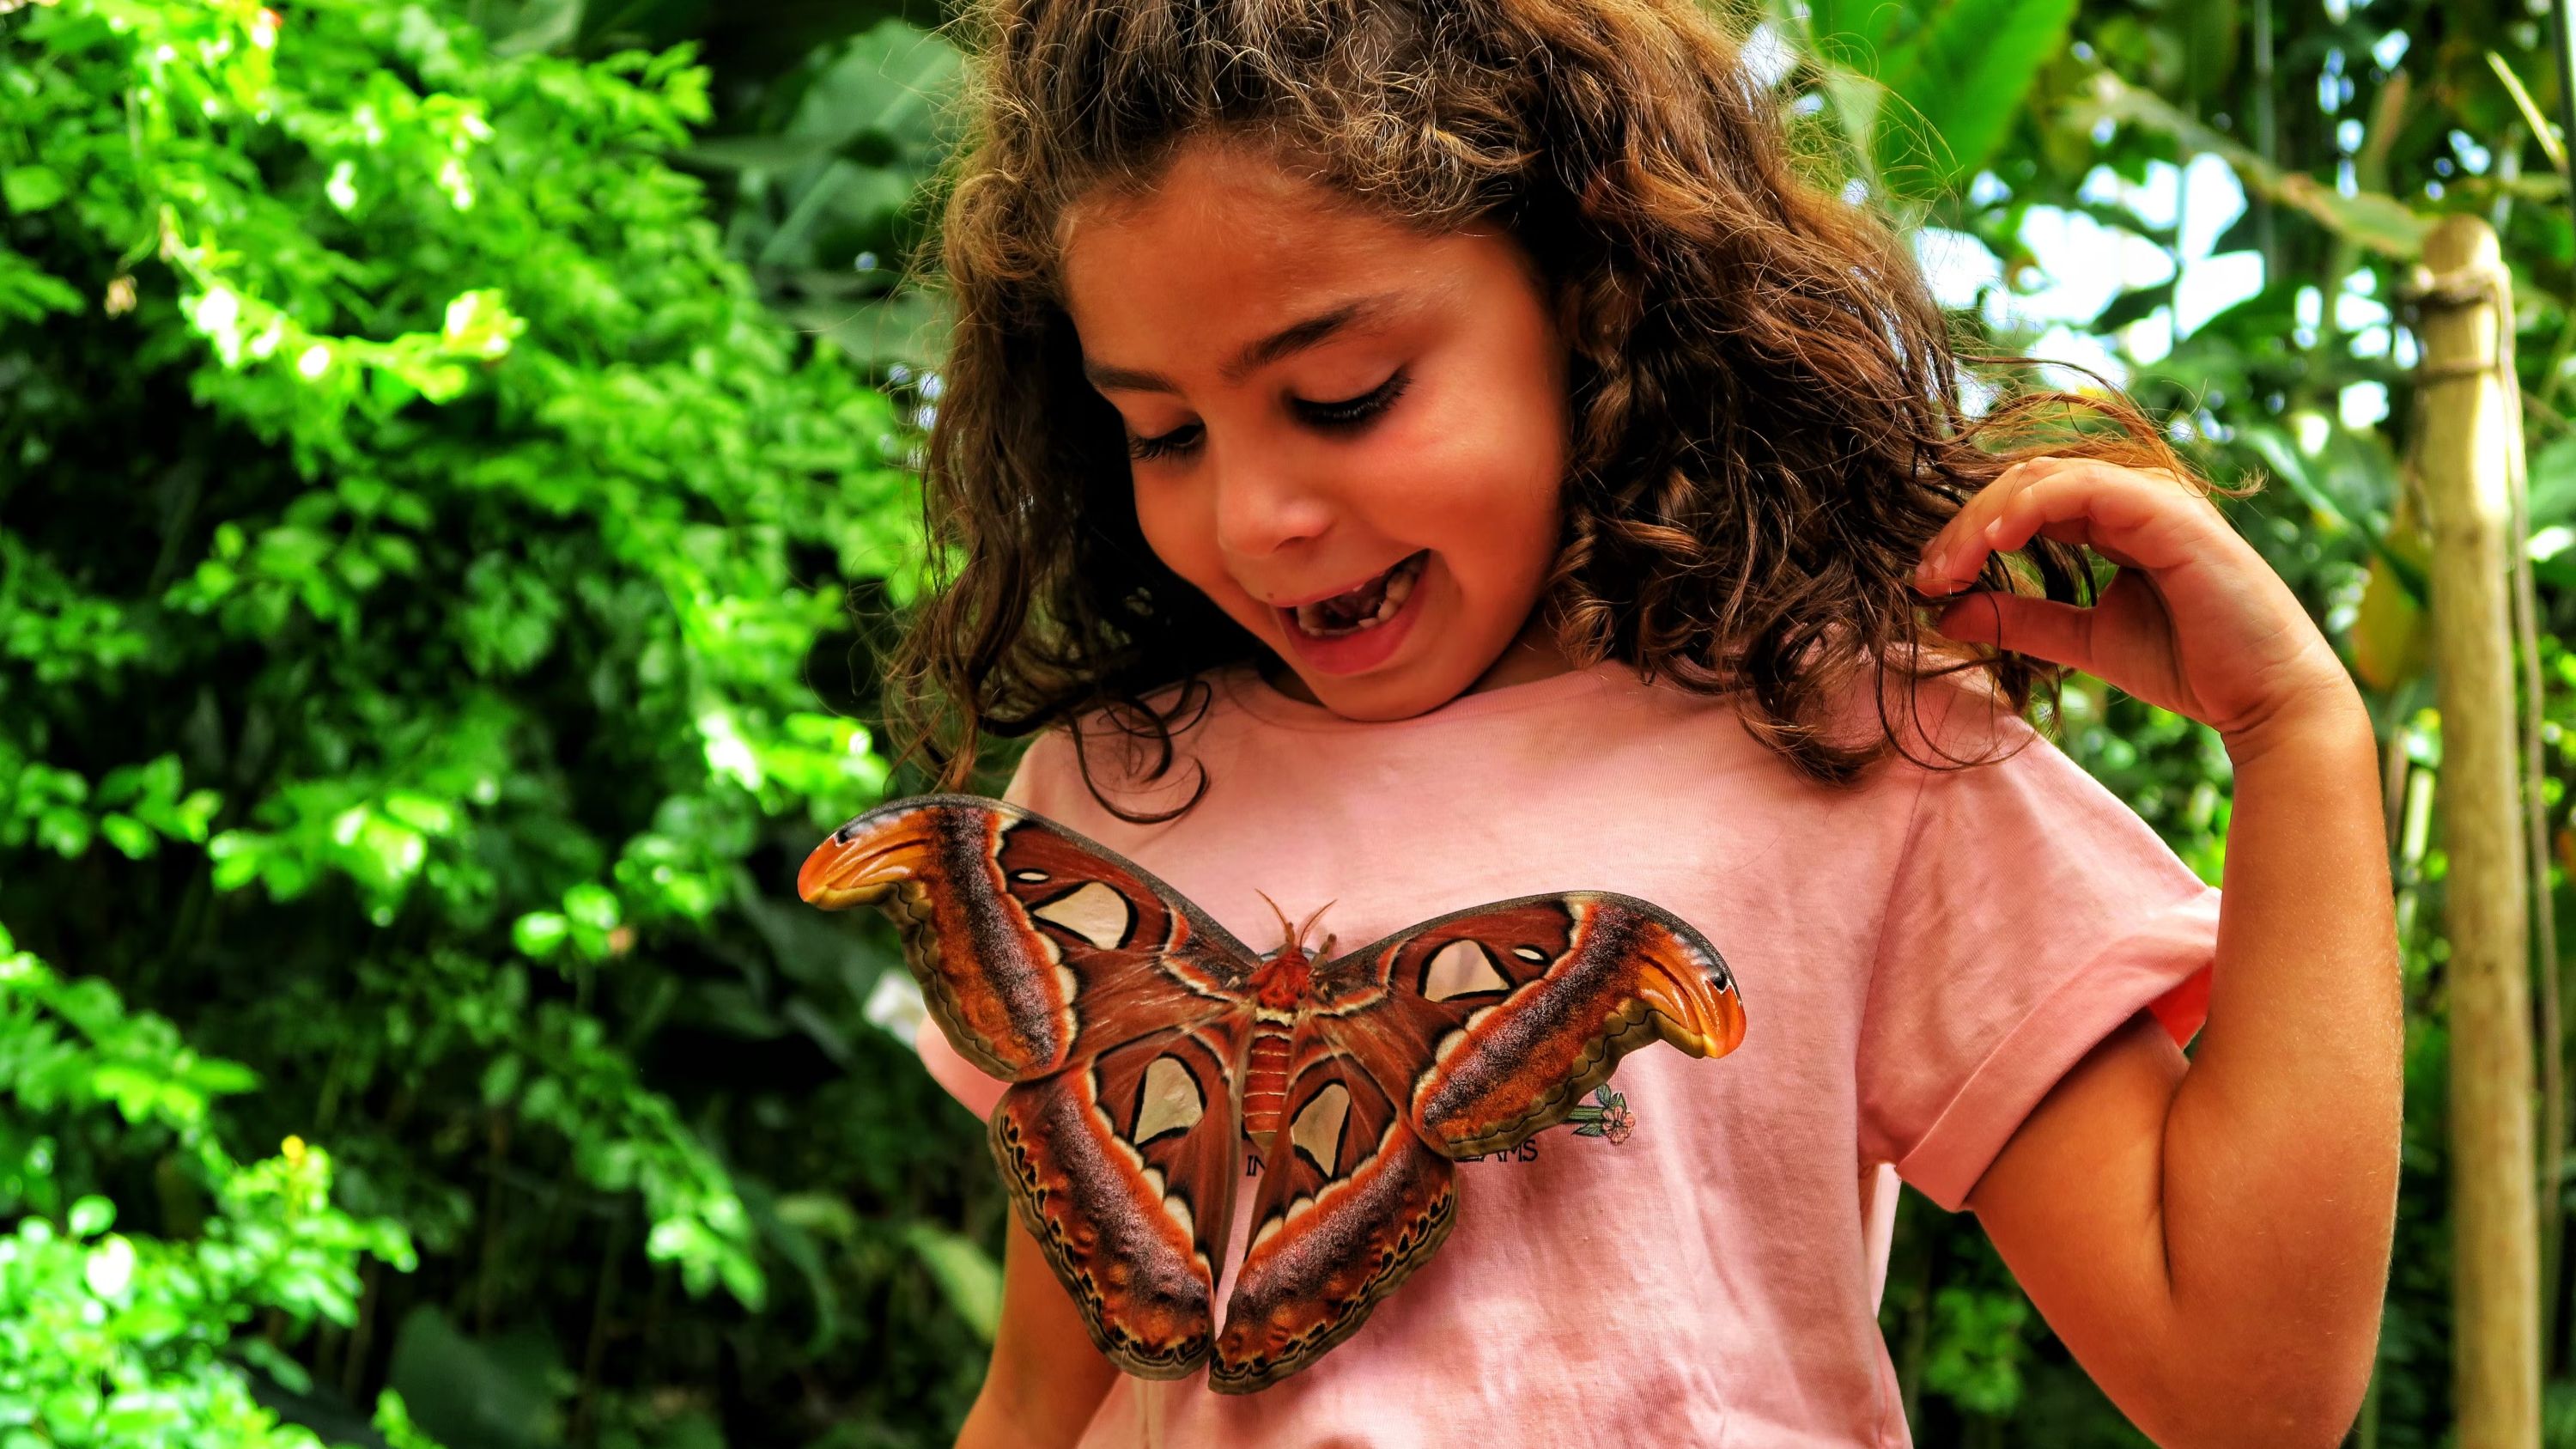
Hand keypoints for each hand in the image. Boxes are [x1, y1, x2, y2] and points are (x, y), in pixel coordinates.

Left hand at [1913, 456, 2359, 754]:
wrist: (2263, 699)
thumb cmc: (2188, 666)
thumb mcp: (2082, 640)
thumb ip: (2020, 619)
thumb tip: (1943, 614)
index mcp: (2114, 519)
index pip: (2022, 502)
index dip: (1966, 534)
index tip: (1927, 582)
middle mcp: (2133, 497)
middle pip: (2022, 482)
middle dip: (1962, 525)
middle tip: (1924, 576)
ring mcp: (2153, 497)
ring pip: (2043, 477)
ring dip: (1982, 518)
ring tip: (1945, 568)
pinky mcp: (2168, 511)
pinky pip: (2083, 488)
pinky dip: (2030, 507)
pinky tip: (1993, 542)